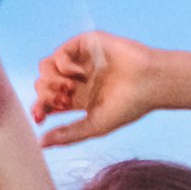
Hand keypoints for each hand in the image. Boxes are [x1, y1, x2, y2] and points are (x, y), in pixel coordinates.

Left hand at [33, 31, 159, 145]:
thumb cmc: (130, 106)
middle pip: (43, 85)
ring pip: (46, 68)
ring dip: (52, 80)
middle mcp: (77, 80)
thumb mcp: (96, 126)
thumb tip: (41, 144)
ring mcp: (79, 61)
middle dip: (46, 95)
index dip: (39, 109)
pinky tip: (81, 73)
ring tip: (70, 87)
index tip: (40, 118)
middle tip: (63, 100)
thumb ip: (69, 134)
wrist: (151, 82)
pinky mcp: (84, 45)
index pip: (48, 103)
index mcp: (79, 99)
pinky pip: (59, 54)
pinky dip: (64, 65)